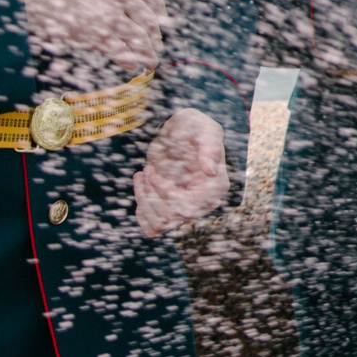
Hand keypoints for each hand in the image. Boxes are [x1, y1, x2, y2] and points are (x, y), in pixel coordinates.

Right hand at [20, 0, 163, 85]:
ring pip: (139, 38)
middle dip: (155, 37)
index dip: (159, 10)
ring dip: (148, 53)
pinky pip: (121, 51)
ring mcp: (110, 14)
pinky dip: (130, 61)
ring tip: (151, 61)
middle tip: (157, 47)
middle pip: (148, 19)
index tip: (161, 21)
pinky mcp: (97, 35)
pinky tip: (132, 66)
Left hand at [133, 109, 228, 235]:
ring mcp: (186, 208)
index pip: (187, 207)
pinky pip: (153, 228)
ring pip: (159, 224)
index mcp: (215, 187)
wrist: (180, 130)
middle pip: (170, 218)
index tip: (151, 171)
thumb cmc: (194, 127)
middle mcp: (203, 203)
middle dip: (151, 195)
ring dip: (143, 200)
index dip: (165, 193)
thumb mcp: (205, 130)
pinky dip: (141, 213)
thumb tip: (210, 172)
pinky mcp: (170, 209)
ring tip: (141, 174)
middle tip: (146, 169)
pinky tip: (140, 188)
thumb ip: (210, 147)